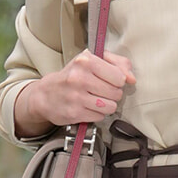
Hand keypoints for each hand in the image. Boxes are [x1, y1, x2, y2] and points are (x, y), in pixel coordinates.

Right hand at [13, 50, 135, 136]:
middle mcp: (80, 78)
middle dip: (112, 94)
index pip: (119, 77)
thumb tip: (132, 79)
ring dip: (106, 105)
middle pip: (116, 93)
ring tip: (95, 99)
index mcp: (86, 61)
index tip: (108, 80)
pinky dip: (96, 114)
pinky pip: (100, 117)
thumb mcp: (92, 60)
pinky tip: (87, 107)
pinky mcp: (75, 113)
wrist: (45, 95)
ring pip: (110, 107)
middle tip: (100, 90)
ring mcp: (76, 97)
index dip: (117, 80)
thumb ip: (117, 63)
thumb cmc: (72, 76)